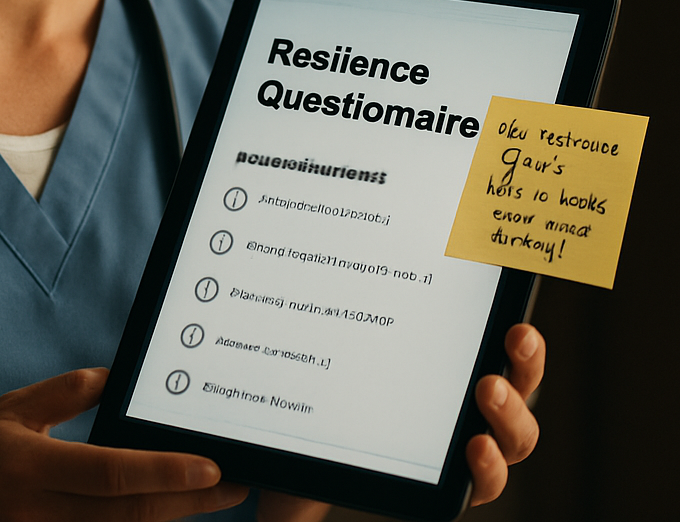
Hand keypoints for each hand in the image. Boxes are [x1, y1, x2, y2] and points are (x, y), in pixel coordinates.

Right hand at [0, 368, 248, 520]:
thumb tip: (116, 375)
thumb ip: (65, 393)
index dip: (164, 470)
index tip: (211, 465)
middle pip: (130, 514)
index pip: (111, 472)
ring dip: (172, 520)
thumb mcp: (12, 411)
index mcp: (33, 469)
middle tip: (235, 486)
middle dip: (189, 503)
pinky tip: (169, 514)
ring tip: (216, 500)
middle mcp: (43, 514)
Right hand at [257, 323, 544, 519]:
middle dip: (507, 414)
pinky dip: (519, 338)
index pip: (478, 482)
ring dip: (525, 369)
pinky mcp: (478, 357)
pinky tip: (512, 314)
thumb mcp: (305, 482)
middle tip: (485, 385)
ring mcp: (479, 397)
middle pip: (512, 438)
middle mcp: (469, 439)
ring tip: (516, 338)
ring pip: (520, 391)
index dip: (485, 471)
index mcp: (440, 476)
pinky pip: (511, 352)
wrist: (339, 405)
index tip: (473, 447)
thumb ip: (291, 515)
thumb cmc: (327, 447)